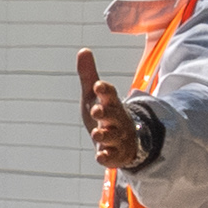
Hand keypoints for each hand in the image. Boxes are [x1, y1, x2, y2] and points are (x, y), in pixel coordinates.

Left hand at [77, 49, 145, 170]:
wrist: (124, 139)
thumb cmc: (105, 113)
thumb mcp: (94, 95)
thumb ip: (88, 75)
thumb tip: (83, 50)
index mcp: (110, 103)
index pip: (109, 94)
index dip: (104, 90)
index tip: (98, 85)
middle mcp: (116, 119)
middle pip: (113, 115)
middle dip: (105, 113)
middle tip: (96, 110)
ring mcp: (118, 137)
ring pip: (113, 136)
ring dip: (105, 135)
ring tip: (97, 134)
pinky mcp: (116, 154)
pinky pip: (113, 156)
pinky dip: (107, 157)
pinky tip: (100, 157)